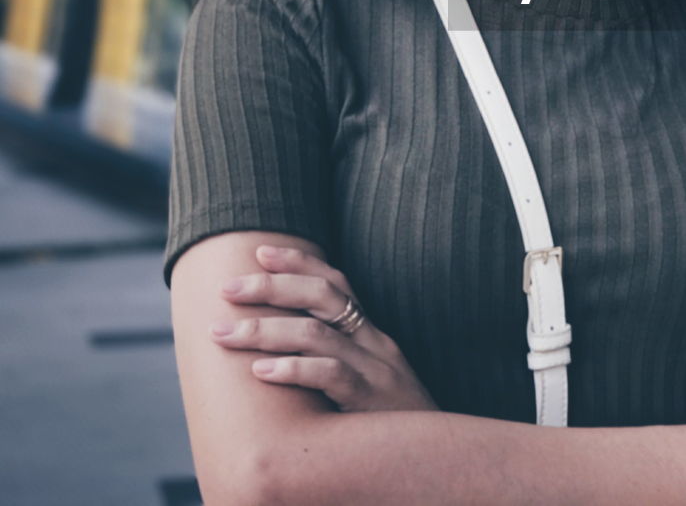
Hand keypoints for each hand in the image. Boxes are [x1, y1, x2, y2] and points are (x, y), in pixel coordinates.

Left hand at [210, 244, 439, 413]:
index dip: (299, 262)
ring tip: (224, 334)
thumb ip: (336, 362)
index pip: (336, 283)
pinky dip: (294, 369)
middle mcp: (373, 343)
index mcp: (371, 334)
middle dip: (271, 286)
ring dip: (265, 329)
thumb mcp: (369, 382)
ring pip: (317, 333)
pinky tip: (262, 371)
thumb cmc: (391, 424)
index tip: (260, 251)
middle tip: (228, 288)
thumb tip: (281, 354)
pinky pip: (331, 375)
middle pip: (322, 296)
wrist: (437, 457)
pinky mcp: (370, 400)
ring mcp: (374, 369)